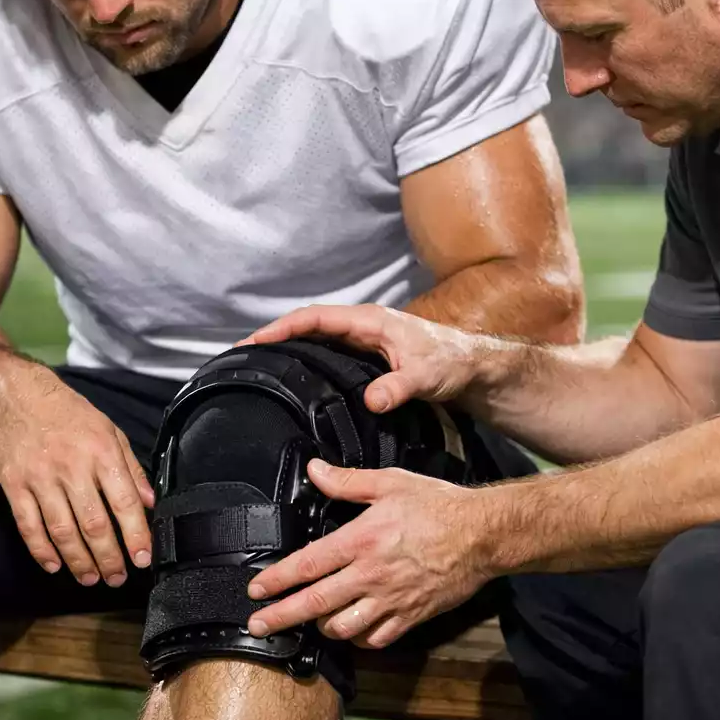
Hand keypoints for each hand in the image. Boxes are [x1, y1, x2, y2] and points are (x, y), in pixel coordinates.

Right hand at [0, 375, 155, 587]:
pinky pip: (28, 525)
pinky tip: (55, 566)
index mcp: (102, 453)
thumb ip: (132, 469)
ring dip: (79, 561)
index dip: (135, 535)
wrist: (21, 398)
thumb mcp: (111, 432)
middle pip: (93, 524)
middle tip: (117, 579)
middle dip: (108, 558)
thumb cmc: (73, 417)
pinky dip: (42, 550)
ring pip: (62, 530)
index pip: (124, 502)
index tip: (143, 559)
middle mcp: (72, 467)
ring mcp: (40, 478)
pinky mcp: (14, 485)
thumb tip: (150, 503)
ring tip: (91, 578)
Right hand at [241, 304, 490, 412]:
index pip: (316, 318)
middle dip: (275, 337)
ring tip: (258, 366)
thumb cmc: (453, 364)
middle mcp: (363, 326)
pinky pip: (329, 353)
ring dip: (289, 348)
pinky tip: (296, 378)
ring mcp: (365, 340)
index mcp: (370, 321)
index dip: (283, 328)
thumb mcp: (426, 377)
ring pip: (317, 340)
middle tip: (242, 355)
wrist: (476, 368)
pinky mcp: (369, 356)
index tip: (254, 341)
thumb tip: (371, 400)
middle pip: (308, 326)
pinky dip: (307, 360)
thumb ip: (399, 387)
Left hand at [244, 459, 495, 648]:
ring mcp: (391, 599)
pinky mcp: (411, 616)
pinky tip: (352, 629)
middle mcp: (371, 575)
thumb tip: (314, 470)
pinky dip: (359, 639)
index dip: (277, 579)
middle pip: (316, 603)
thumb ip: (347, 481)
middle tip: (258, 625)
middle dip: (281, 616)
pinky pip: (376, 639)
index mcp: (362, 540)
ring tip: (310, 622)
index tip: (256, 589)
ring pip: (344, 627)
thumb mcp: (390, 482)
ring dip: (322, 627)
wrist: (483, 534)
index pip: (308, 564)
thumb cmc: (438, 505)